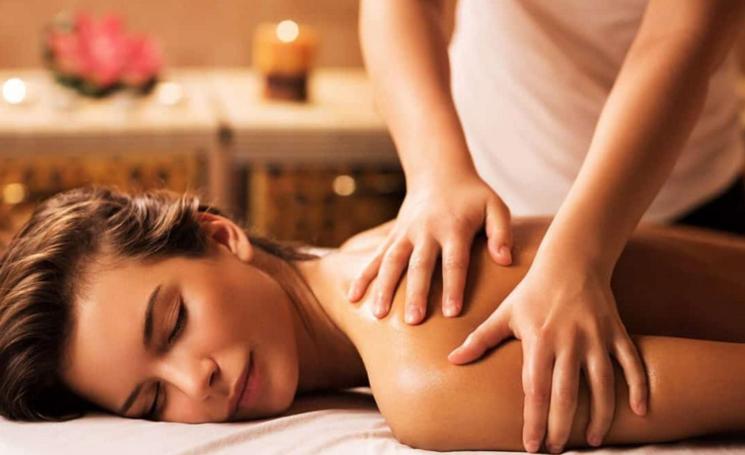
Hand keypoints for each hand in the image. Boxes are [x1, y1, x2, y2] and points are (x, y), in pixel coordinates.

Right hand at [347, 171, 511, 323]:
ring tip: (378, 314)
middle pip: (419, 265)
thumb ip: (501, 232)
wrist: (439, 172)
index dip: (453, 287)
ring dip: (384, 288)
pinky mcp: (393, 235)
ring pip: (392, 262)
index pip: (454, 261)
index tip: (451, 313)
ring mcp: (406, 233)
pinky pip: (376, 257)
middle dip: (416, 293)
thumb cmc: (473, 196)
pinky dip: (363, 276)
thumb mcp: (495, 206)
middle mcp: (426, 231)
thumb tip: (505, 260)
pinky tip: (353, 298)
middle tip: (413, 321)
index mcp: (454, 227)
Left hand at [448, 262, 647, 452]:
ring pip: (603, 384)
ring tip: (592, 440)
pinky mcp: (616, 331)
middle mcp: (568, 341)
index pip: (534, 390)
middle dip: (562, 427)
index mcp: (538, 340)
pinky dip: (640, 385)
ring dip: (600, 415)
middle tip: (557, 450)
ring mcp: (595, 336)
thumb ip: (480, 339)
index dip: (534, 420)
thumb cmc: (532, 291)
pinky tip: (641, 411)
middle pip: (567, 393)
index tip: (532, 447)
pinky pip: (631, 362)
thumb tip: (452, 360)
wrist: (570, 260)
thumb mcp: (504, 313)